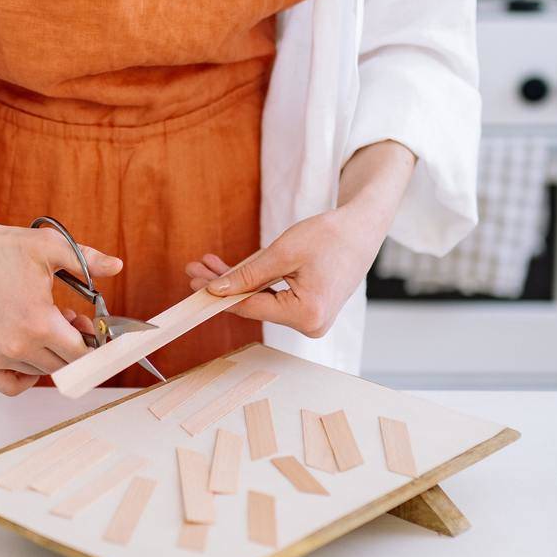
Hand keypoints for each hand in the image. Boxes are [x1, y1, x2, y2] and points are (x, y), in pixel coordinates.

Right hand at [0, 221, 122, 394]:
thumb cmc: (2, 249)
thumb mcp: (49, 247)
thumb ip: (87, 260)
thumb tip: (118, 266)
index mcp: (39, 323)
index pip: (81, 354)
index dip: (93, 343)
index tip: (91, 327)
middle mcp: (17, 346)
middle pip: (64, 365)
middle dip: (74, 345)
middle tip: (70, 319)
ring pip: (40, 372)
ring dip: (50, 354)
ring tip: (45, 325)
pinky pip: (10, 386)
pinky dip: (25, 377)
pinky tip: (30, 354)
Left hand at [184, 210, 381, 338]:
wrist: (363, 230)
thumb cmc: (331, 236)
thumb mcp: (284, 252)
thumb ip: (248, 275)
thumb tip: (217, 291)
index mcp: (307, 314)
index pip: (250, 307)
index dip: (219, 296)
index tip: (194, 282)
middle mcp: (310, 325)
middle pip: (254, 306)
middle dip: (223, 287)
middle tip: (194, 270)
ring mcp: (311, 321)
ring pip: (262, 301)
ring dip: (237, 283)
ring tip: (207, 266)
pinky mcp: (310, 311)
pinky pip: (275, 299)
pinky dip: (255, 285)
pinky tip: (231, 272)